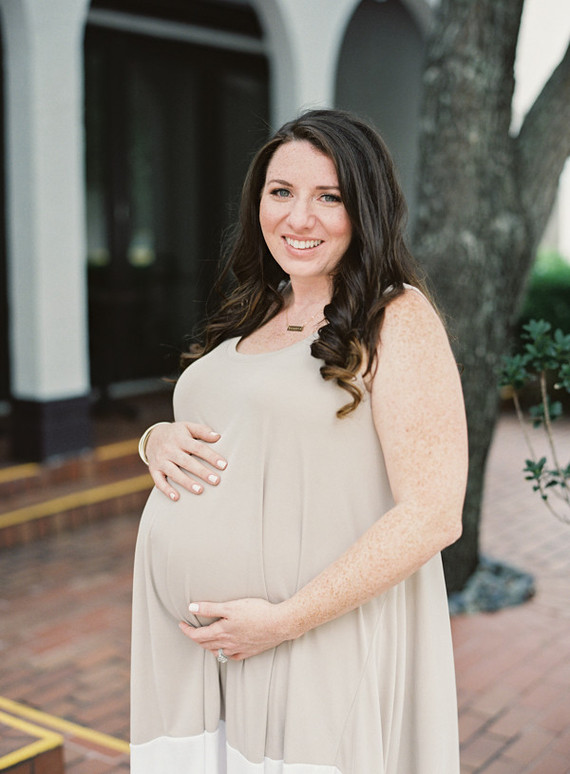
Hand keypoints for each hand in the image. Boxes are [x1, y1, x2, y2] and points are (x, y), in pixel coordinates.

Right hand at [145, 422, 226, 500]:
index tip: (223, 465)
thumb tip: (218, 437)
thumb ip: (202, 431)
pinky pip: (159, 481)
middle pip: (187, 462)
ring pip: (174, 473)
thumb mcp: (188, 427)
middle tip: (216, 481)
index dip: (211, 456)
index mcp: (180, 438)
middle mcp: (169, 450)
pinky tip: (176, 498)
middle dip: (202, 472)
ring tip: (200, 490)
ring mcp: (161, 461)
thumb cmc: (176, 433)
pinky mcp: (154, 470)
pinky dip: (166, 490)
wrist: (152, 436)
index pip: (198, 448)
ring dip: (187, 482)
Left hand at [178, 598, 295, 659]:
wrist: (279, 624)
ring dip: (208, 646)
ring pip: (217, 652)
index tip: (181, 624)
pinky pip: (232, 656)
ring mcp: (238, 649)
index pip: (197, 635)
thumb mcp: (231, 606)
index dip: (187, 630)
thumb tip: (191, 608)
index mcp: (222, 631)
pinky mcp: (249, 651)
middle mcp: (228, 643)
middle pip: (206, 644)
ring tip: (205, 639)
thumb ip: (210, 608)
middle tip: (191, 631)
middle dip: (196, 638)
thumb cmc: (256, 612)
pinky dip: (224, 653)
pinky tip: (225, 650)